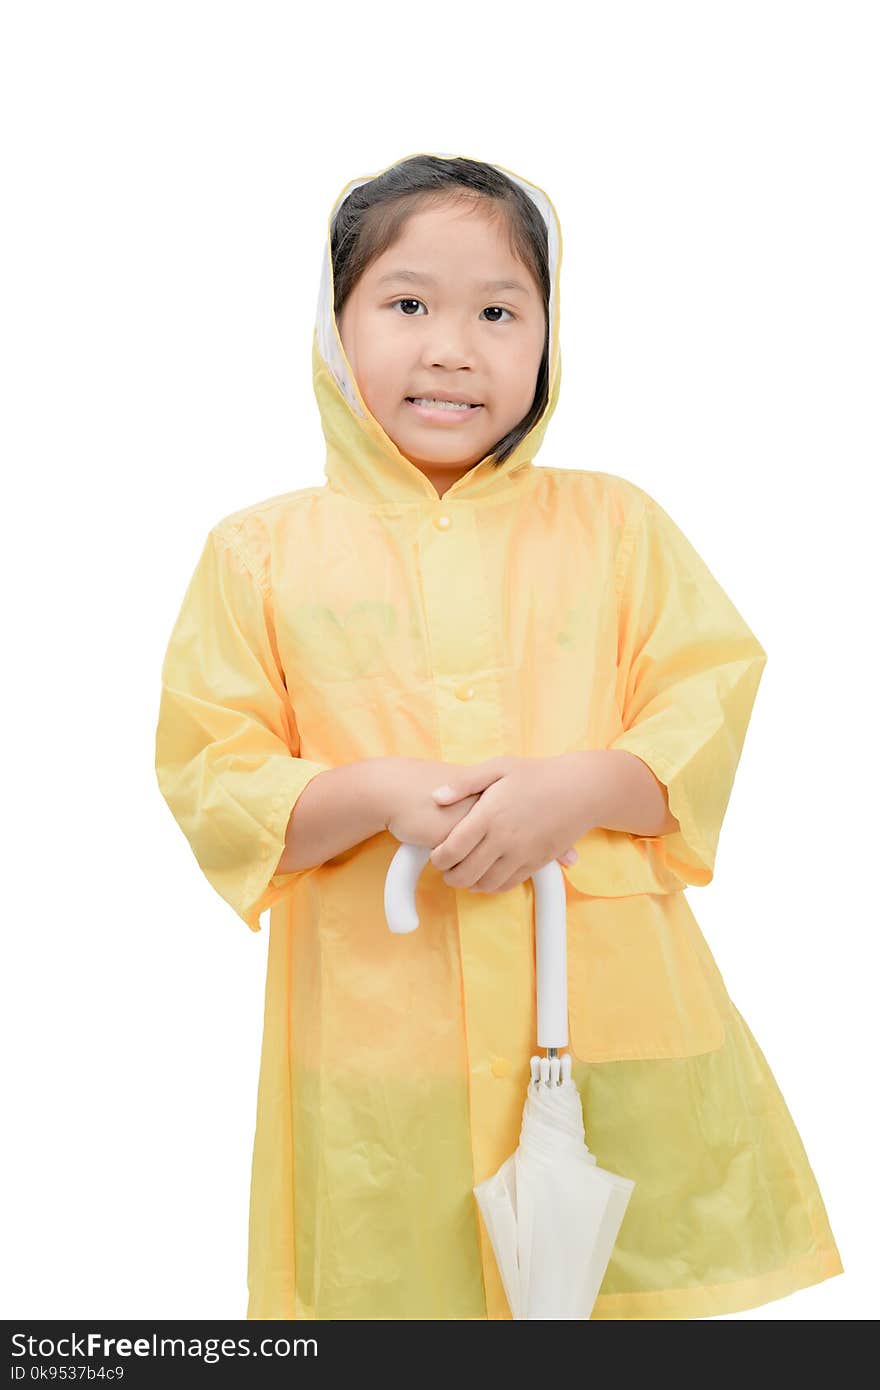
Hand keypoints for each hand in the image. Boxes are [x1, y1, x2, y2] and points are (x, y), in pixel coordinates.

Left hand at [383, 757, 577, 876]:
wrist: (580, 790)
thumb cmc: (537, 774)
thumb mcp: (498, 767)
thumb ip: (464, 783)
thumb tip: (436, 797)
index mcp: (489, 815)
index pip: (452, 850)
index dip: (437, 858)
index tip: (436, 855)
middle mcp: (504, 839)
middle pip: (465, 873)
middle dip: (449, 876)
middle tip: (445, 869)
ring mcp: (521, 854)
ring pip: (485, 884)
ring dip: (469, 884)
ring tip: (463, 875)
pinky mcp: (536, 863)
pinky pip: (508, 885)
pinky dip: (492, 886)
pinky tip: (485, 877)